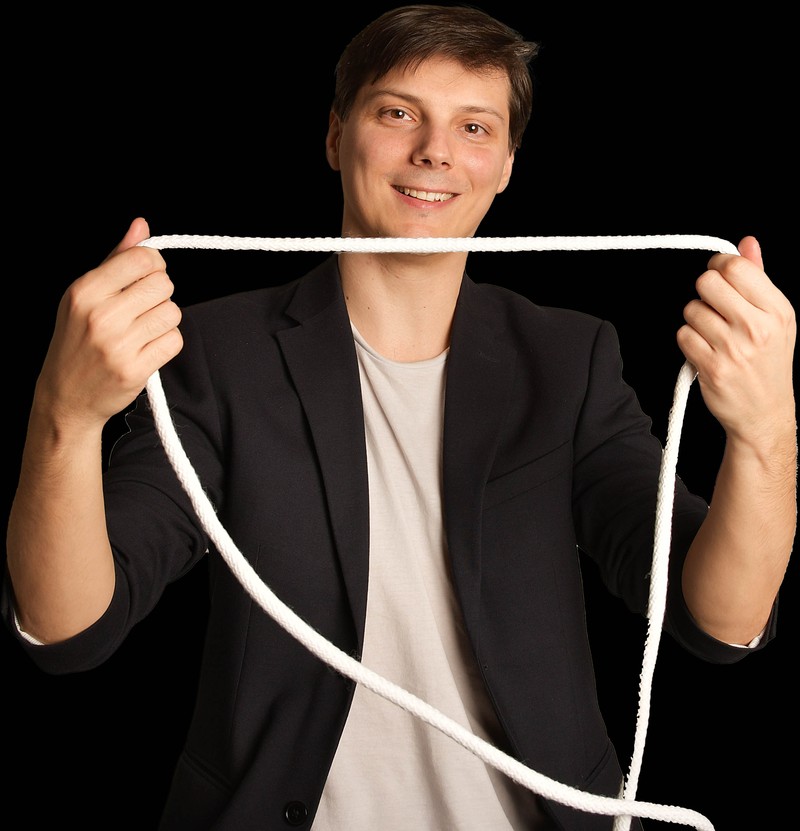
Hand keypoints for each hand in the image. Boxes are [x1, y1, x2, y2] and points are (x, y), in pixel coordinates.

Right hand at [34, 218, 182, 428]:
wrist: (67, 396)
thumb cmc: (78, 339)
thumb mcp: (86, 296)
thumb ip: (116, 260)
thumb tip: (141, 226)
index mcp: (86, 290)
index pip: (143, 258)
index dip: (154, 265)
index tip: (147, 276)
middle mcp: (101, 315)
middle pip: (163, 284)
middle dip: (160, 293)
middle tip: (143, 308)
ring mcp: (118, 344)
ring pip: (173, 313)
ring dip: (165, 320)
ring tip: (143, 329)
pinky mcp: (136, 369)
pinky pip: (175, 341)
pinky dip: (167, 343)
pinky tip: (147, 348)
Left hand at [677, 236, 795, 447]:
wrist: (764, 413)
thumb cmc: (767, 362)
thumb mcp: (775, 318)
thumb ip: (758, 278)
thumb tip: (746, 242)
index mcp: (777, 310)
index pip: (735, 267)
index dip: (718, 266)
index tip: (718, 276)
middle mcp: (757, 328)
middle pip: (707, 282)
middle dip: (704, 291)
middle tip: (713, 306)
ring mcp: (734, 348)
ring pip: (691, 310)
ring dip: (695, 320)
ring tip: (713, 335)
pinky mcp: (712, 367)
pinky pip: (683, 336)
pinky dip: (688, 341)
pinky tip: (705, 351)